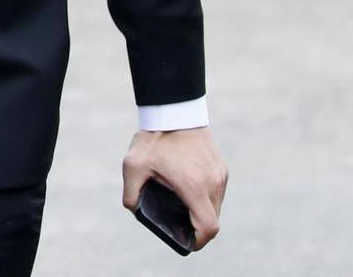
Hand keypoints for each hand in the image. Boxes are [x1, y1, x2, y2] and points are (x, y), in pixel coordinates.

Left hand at [122, 126, 227, 250]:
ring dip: (202, 210)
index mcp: (193, 187)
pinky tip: (186, 187)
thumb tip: (134, 209)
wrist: (175, 110)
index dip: (198, 241)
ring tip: (180, 203)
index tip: (187, 242)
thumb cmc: (154, 138)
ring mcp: (219, 175)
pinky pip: (216, 190)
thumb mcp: (133, 166)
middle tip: (178, 224)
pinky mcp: (221, 167)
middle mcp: (212, 183)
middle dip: (196, 226)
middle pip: (212, 219)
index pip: (208, 227)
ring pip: (216, 205)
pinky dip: (205, 196)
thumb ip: (131, 192)